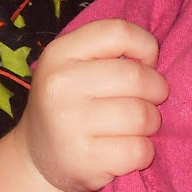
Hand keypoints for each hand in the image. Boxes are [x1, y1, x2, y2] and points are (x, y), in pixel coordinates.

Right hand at [16, 19, 167, 191]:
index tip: (147, 63)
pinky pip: (140, 150)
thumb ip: (111, 53)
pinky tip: (127, 150)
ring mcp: (69, 124)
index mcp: (59, 54)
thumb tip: (154, 60)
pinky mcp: (84, 159)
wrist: (36, 158)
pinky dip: (144, 152)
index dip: (145, 46)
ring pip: (142, 115)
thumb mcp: (75, 67)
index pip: (118, 32)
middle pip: (137, 77)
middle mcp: (60, 85)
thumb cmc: (70, 105)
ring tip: (136, 127)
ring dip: (151, 123)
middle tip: (147, 102)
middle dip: (156, 91)